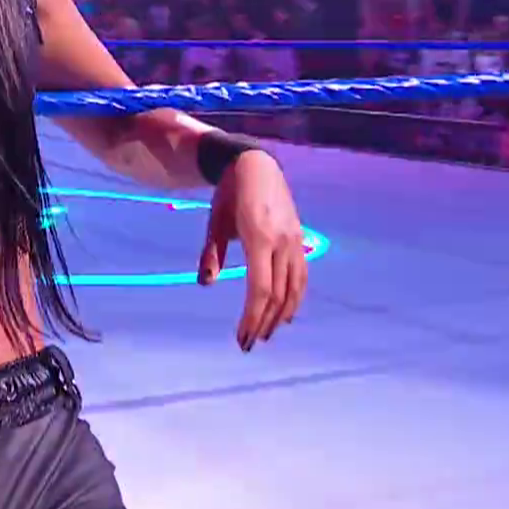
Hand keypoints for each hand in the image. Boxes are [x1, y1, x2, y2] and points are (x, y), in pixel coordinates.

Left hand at [198, 150, 307, 351]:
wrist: (256, 164)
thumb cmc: (229, 193)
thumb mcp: (215, 222)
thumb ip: (211, 254)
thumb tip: (205, 284)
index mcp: (259, 238)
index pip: (260, 290)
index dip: (252, 317)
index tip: (241, 337)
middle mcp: (282, 243)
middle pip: (278, 295)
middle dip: (263, 323)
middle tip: (249, 344)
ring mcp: (295, 241)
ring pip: (294, 289)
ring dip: (281, 315)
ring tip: (266, 333)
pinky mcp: (300, 239)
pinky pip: (302, 276)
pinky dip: (296, 298)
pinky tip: (287, 312)